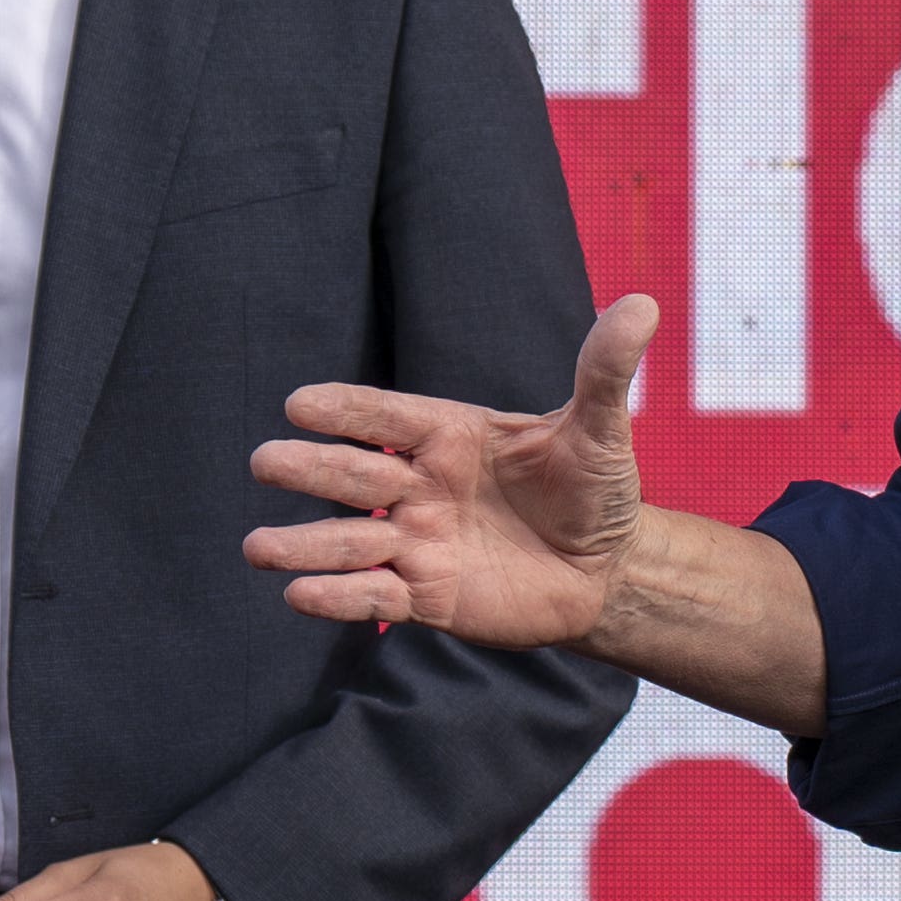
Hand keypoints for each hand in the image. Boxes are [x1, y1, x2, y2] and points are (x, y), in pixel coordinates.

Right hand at [250, 296, 655, 648]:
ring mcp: (420, 543)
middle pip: (356, 474)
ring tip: (257, 549)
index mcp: (451, 436)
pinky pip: (374, 598)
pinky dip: (337, 599)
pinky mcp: (427, 597)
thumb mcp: (601, 431)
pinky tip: (299, 596)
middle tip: (264, 462)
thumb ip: (604, 372)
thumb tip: (643, 302)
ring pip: (352, 542)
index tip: (299, 404)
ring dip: (305, 546)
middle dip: (311, 470)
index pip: (387, 416)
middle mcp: (423, 486)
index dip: (347, 411)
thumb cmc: (595, 492)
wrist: (607, 572)